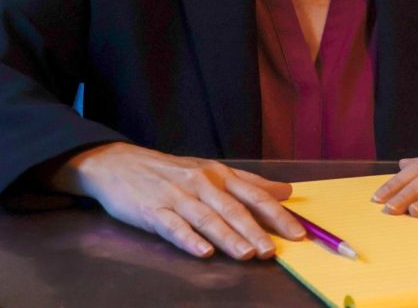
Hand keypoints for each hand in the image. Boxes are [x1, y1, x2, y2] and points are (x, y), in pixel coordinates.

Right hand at [48, 142, 306, 259]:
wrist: (119, 164)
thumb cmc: (170, 171)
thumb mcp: (211, 171)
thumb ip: (250, 183)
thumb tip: (287, 190)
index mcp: (219, 174)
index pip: (254, 195)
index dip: (278, 214)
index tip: (299, 233)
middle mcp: (201, 183)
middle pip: (233, 208)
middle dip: (255, 230)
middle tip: (273, 251)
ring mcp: (177, 196)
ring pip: (207, 219)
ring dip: (228, 237)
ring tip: (246, 254)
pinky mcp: (153, 210)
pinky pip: (173, 227)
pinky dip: (189, 240)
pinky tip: (202, 253)